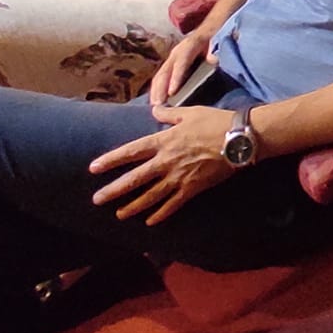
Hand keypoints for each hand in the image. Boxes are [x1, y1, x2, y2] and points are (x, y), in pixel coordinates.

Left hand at [87, 103, 239, 224]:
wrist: (238, 138)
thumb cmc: (215, 121)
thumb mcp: (189, 112)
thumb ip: (168, 114)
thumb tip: (155, 110)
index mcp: (164, 141)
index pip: (131, 152)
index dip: (111, 160)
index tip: (94, 168)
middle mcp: (167, 161)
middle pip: (136, 178)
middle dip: (115, 190)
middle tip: (97, 200)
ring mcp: (179, 177)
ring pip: (151, 196)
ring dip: (133, 206)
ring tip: (119, 214)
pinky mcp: (193, 188)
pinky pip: (173, 204)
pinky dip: (161, 214)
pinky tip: (150, 222)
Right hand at [149, 27, 218, 106]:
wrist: (207, 31)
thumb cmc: (212, 40)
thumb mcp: (216, 43)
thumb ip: (214, 51)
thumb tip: (212, 59)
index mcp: (189, 46)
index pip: (181, 63)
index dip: (175, 78)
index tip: (171, 92)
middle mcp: (176, 53)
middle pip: (165, 71)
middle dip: (160, 88)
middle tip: (158, 104)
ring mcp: (171, 58)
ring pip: (160, 75)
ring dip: (155, 90)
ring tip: (154, 106)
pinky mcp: (170, 64)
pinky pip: (160, 77)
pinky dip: (156, 89)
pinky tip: (154, 100)